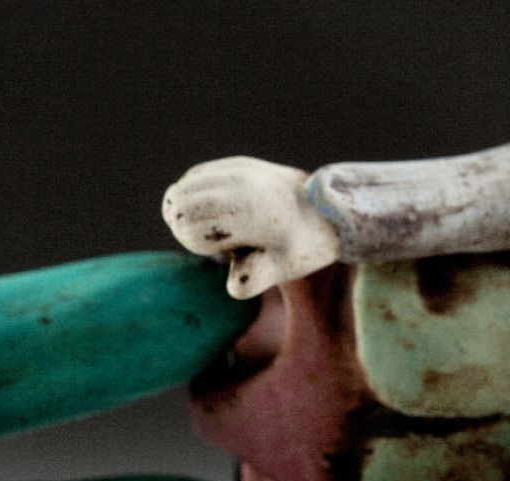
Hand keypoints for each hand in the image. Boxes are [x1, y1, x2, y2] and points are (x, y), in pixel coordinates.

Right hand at [162, 157, 340, 297]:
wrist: (330, 209)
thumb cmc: (304, 244)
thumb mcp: (284, 267)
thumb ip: (255, 279)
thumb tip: (233, 287)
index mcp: (248, 211)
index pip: (188, 226)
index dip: (195, 244)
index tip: (221, 251)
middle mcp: (240, 184)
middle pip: (179, 204)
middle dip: (185, 226)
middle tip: (212, 241)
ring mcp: (238, 169)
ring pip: (182, 188)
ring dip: (187, 209)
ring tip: (215, 226)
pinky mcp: (238, 163)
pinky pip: (194, 177)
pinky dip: (194, 193)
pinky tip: (214, 210)